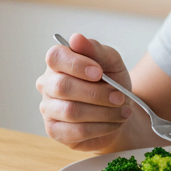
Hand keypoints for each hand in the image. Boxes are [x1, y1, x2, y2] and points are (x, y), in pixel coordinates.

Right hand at [35, 33, 133, 151]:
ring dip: (103, 112)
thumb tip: (76, 38)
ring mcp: (48, 108)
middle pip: (63, 87)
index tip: (99, 72)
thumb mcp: (111, 62)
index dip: (77, 64)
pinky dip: (100, 128)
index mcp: (58, 62)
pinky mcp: (55, 131)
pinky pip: (75, 131)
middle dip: (96, 93)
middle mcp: (48, 84)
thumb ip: (96, 50)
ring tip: (122, 112)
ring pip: (71, 111)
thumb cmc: (111, 83)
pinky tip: (114, 124)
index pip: (55, 57)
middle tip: (119, 97)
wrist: (119, 111)